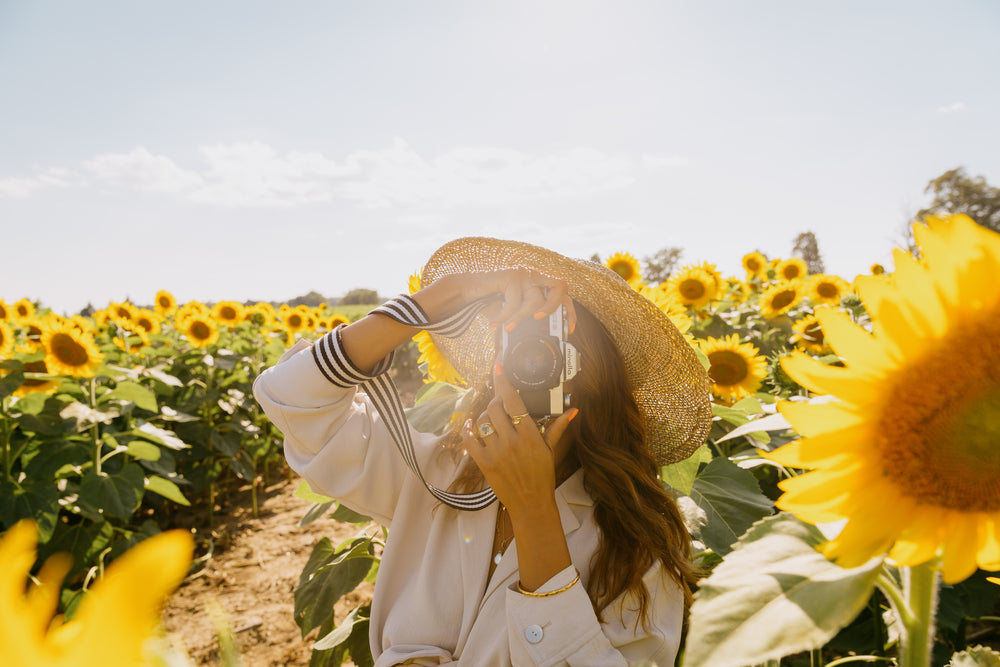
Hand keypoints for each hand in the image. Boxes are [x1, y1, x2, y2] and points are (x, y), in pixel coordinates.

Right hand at [457, 269, 577, 333]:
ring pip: (535, 301)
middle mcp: (535, 276)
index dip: (570, 312)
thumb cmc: (491, 301)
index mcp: (539, 283)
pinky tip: (495, 322)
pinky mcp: (512, 275)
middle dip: (554, 307)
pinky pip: (515, 303)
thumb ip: (526, 320)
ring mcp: (525, 273)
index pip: (563, 293)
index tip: (568, 330)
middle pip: (561, 287)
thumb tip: (540, 339)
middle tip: (539, 319)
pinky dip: (505, 316)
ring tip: (507, 327)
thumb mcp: (513, 312)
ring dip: (519, 319)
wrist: (467, 290)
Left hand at [460, 363, 577, 520]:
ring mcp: (496, 452)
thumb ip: (557, 427)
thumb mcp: (551, 450)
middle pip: (495, 408)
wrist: (531, 503)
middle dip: (496, 401)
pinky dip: (467, 429)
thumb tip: (572, 411)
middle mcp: (512, 442)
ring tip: (492, 418)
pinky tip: (470, 425)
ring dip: (485, 415)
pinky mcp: (484, 463)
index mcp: (530, 436)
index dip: (504, 382)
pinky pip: (469, 440)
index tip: (498, 368)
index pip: (514, 401)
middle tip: (501, 404)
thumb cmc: (542, 475)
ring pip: (482, 422)